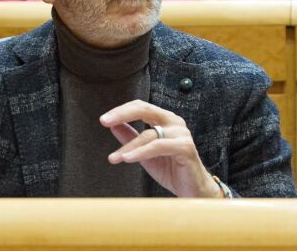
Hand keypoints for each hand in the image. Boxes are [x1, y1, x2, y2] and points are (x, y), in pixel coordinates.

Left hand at [101, 99, 221, 197]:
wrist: (192, 190)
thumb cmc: (171, 169)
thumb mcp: (144, 153)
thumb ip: (130, 137)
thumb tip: (113, 125)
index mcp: (165, 119)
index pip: (141, 107)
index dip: (121, 110)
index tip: (104, 119)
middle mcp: (174, 122)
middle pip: (145, 110)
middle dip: (122, 114)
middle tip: (104, 121)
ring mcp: (181, 134)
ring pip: (149, 134)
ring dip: (128, 146)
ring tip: (114, 157)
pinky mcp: (186, 147)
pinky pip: (159, 147)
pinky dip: (141, 152)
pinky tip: (128, 158)